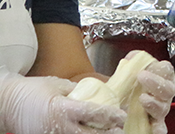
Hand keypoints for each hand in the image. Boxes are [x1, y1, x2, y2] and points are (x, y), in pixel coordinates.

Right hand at [0, 69, 125, 133]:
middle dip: (108, 133)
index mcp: (63, 109)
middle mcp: (59, 127)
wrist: (7, 104)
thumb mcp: (58, 85)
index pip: (93, 113)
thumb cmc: (33, 91)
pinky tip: (91, 133)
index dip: (111, 115)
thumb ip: (79, 90)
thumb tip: (99, 90)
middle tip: (122, 130)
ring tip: (110, 133)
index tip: (123, 115)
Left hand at [129, 52, 174, 133]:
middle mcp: (163, 94)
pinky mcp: (154, 124)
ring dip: (155, 103)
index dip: (159, 68)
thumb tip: (131, 58)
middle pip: (168, 88)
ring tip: (142, 99)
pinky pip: (161, 127)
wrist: (120, 108)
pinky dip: (158, 128)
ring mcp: (160, 110)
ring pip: (164, 107)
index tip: (144, 69)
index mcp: (159, 78)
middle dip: (156, 82)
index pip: (166, 70)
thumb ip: (130, 66)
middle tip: (142, 77)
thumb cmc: (128, 90)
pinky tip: (154, 128)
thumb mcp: (127, 75)